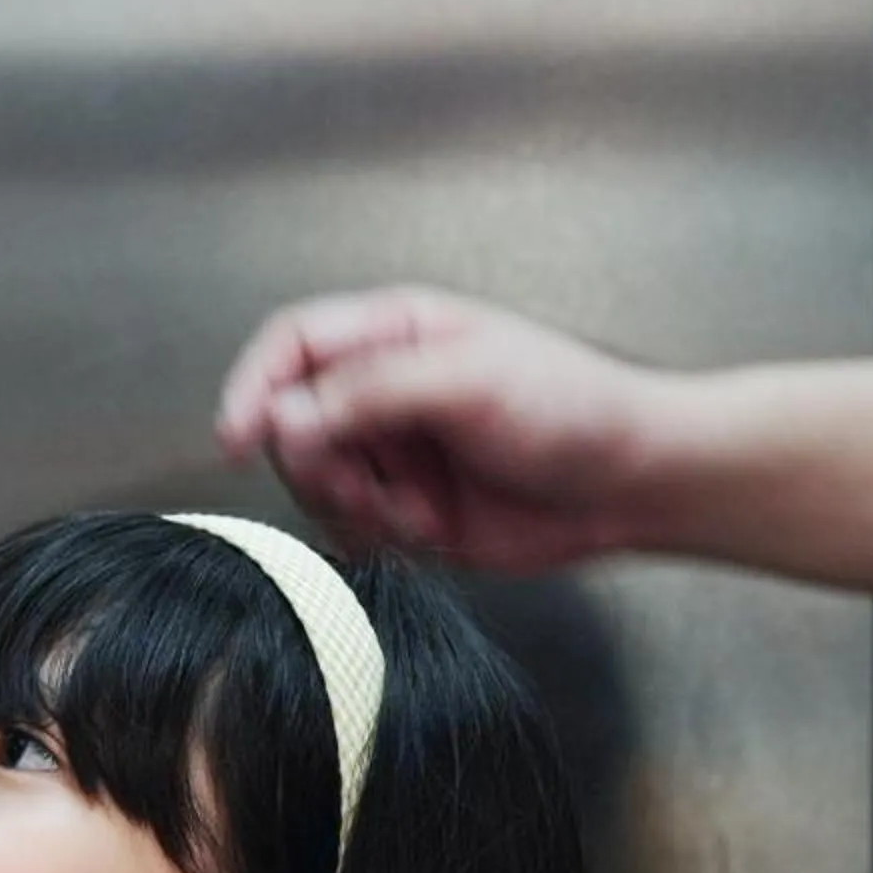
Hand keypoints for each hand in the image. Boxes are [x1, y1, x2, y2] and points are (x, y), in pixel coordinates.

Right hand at [214, 287, 670, 571]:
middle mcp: (381, 391)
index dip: (254, 385)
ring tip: (419, 507)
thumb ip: (369, 393)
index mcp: (394, 335)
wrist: (633, 483)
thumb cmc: (575, 408)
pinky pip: (348, 529)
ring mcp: (391, 451)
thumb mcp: (468, 382)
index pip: (291, 346)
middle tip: (367, 484)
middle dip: (318, 464)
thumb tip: (283, 413)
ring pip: (314, 483)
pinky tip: (430, 528)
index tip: (239, 435)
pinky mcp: (404, 508)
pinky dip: (374, 537)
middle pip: (289, 422)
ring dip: (355, 506)